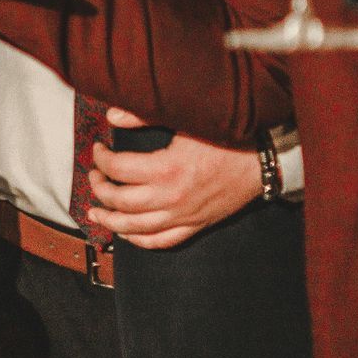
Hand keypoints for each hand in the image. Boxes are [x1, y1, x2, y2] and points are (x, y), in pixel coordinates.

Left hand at [85, 108, 260, 248]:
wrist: (264, 161)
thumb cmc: (225, 137)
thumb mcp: (185, 121)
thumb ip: (145, 117)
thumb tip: (111, 116)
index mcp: (166, 169)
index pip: (117, 169)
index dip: (100, 159)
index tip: (98, 148)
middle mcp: (172, 198)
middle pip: (119, 201)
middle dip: (99, 188)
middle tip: (94, 176)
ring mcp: (184, 216)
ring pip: (135, 228)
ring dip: (109, 220)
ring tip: (94, 211)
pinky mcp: (196, 226)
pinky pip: (160, 242)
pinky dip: (138, 239)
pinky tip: (125, 231)